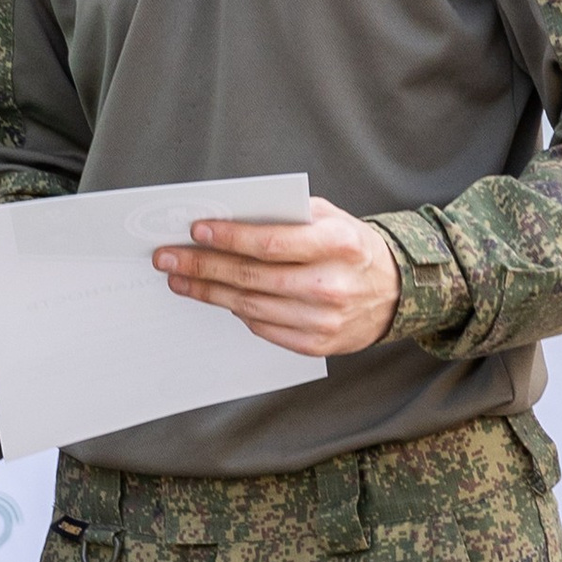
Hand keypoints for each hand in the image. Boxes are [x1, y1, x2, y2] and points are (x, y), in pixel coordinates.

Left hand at [152, 197, 398, 356]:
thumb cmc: (352, 248)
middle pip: (252, 277)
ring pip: (250, 305)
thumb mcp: (332, 218)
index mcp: (338, 245)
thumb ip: (287, 215)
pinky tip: (215, 296)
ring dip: (208, 291)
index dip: (229, 238)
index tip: (196, 230)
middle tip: (166, 258)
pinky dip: (236, 311)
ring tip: (179, 278)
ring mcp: (323, 320)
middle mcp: (331, 285)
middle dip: (202, 266)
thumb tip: (229, 216)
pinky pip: (262, 327)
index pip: (270, 243)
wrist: (395, 293)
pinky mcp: (316, 345)